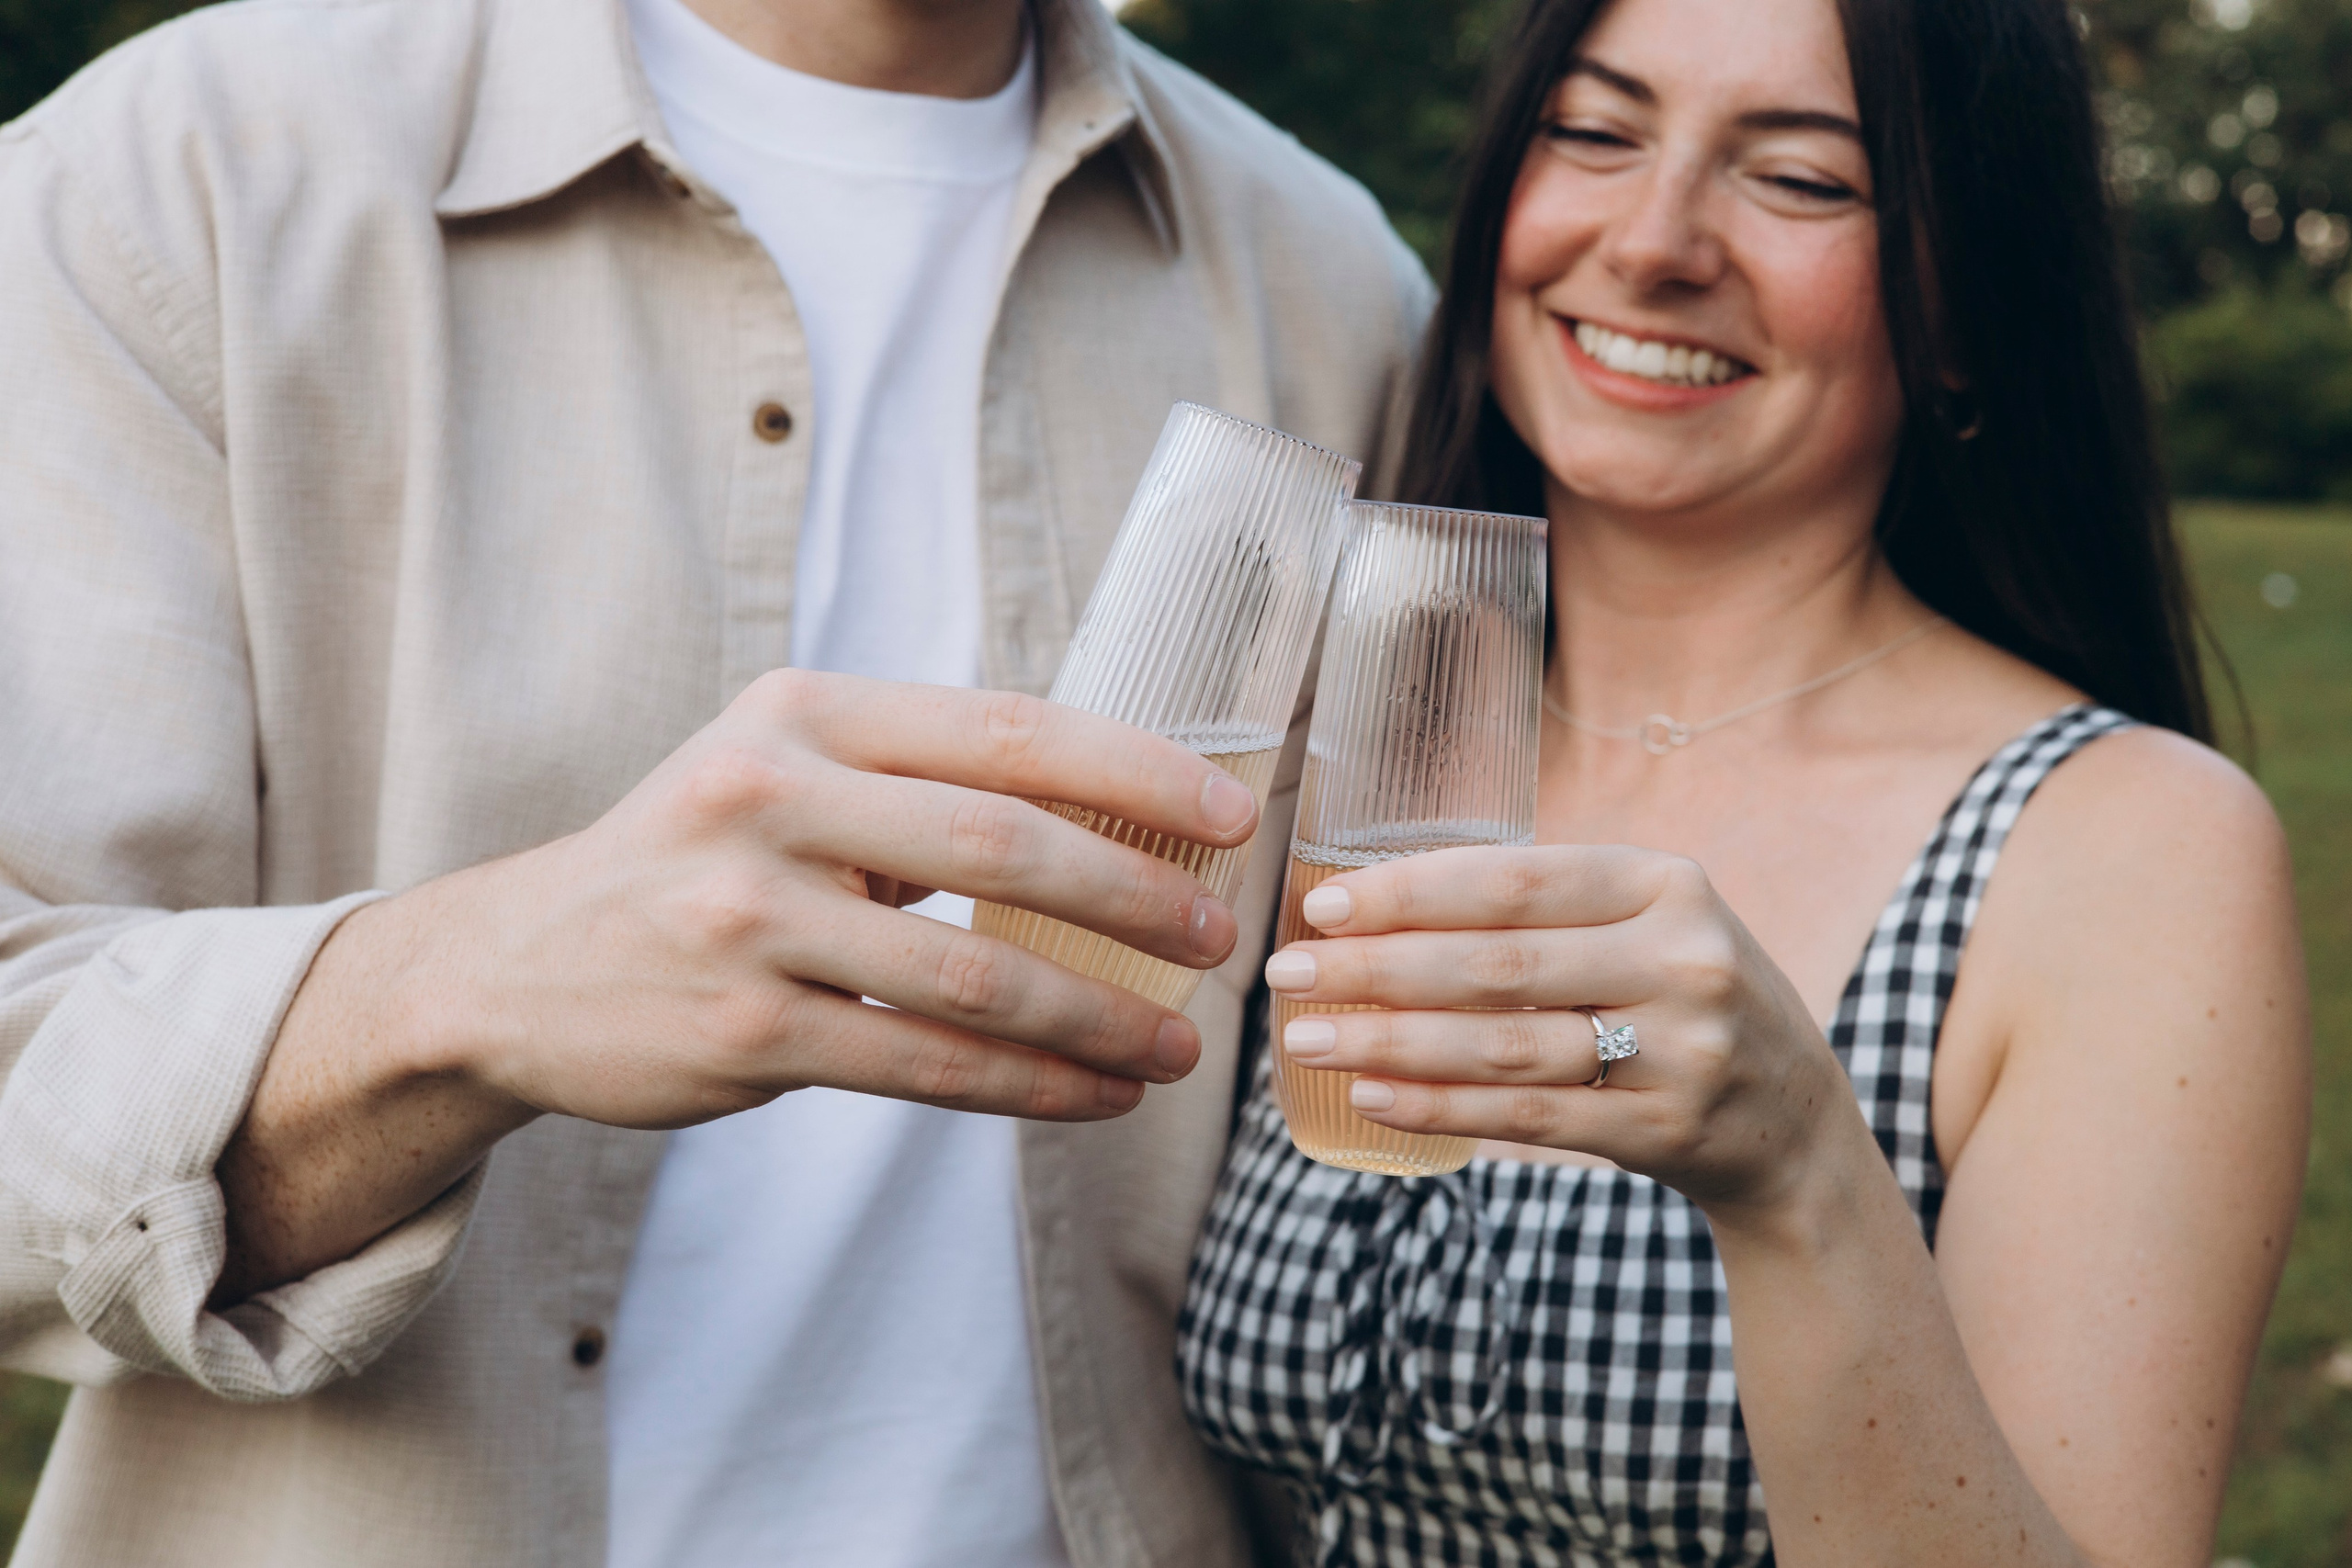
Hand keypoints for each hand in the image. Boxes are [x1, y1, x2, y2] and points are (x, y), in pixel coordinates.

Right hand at [220, 671, 1259, 1300]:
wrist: (516, 966)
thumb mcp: (779, 771)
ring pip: (972, 977)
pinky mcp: (740, 1030)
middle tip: (1216, 940)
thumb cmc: (693, 860)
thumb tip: (1112, 817)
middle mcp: (768, 797)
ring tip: (1173, 1047)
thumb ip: (915, 780)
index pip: (1003, 730)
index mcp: (802, 715)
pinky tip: (1093, 1096)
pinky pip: (922, 1066)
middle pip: (1003, 845)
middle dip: (1134, 897)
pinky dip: (1028, 1087)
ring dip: (1097, 1017)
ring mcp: (747, 917)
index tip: (1229, 815)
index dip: (1133, 771)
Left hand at [1263, 844, 1865, 1211]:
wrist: (1793, 1121)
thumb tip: (1382, 897)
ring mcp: (1680, 1051)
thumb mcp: (1649, 922)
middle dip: (1378, 967)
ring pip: (1505, 1046)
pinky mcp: (1664, 1130)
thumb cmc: (1682, 997)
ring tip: (1308, 1038)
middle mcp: (1682, 959)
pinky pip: (1527, 1118)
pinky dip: (1439, 1107)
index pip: (1515, 881)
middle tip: (1289, 970)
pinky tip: (1371, 1094)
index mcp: (1667, 885)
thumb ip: (1548, 904)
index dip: (1411, 891)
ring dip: (1391, 1041)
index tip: (1324, 903)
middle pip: (1498, 965)